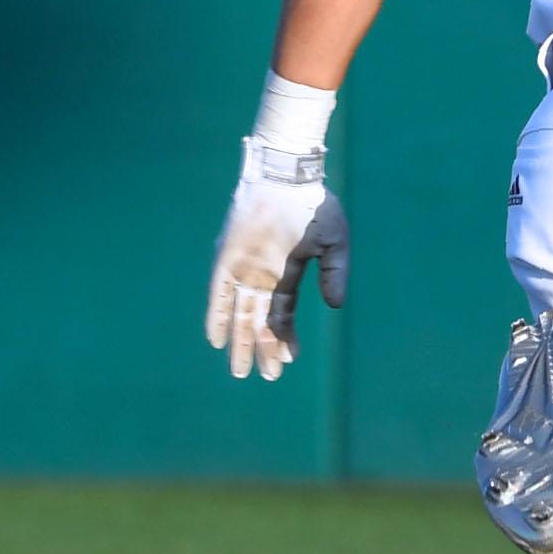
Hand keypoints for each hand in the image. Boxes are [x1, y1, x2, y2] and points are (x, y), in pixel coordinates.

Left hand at [205, 140, 349, 380]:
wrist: (288, 176)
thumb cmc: (316, 205)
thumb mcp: (335, 242)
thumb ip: (335, 273)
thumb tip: (336, 305)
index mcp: (285, 272)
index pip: (282, 313)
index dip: (284, 337)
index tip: (288, 360)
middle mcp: (261, 275)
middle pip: (260, 321)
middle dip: (263, 349)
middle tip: (267, 376)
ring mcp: (243, 269)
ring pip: (241, 314)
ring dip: (240, 342)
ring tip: (241, 371)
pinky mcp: (227, 260)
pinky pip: (220, 294)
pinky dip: (218, 316)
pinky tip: (217, 338)